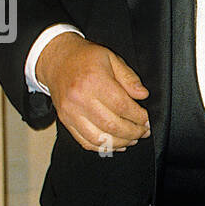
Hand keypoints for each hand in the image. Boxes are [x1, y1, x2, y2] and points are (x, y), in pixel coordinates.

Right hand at [36, 32, 149, 152]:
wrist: (57, 60)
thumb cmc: (85, 58)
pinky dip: (103, 148)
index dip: (139, 117)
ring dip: (120, 143)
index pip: (122, 106)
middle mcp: (80, 99)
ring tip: (133, 139)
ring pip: (99, 139)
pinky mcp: (65, 121)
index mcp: (94, 81)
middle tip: (144, 131)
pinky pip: (85, 142)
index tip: (147, 120)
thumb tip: (143, 95)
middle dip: (133, 132)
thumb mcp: (111, 58)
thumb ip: (129, 77)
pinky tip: (115, 144)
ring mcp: (71, 112)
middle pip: (112, 125)